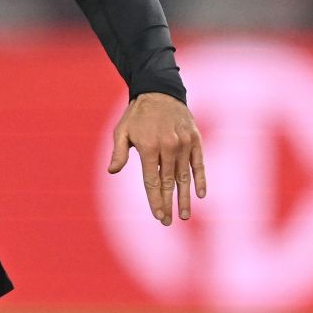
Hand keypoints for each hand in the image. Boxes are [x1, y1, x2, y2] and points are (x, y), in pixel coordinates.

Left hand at [109, 92, 206, 224]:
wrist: (160, 91)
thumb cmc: (137, 115)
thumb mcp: (121, 131)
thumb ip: (118, 152)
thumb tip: (112, 171)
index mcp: (149, 147)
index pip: (152, 181)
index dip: (155, 201)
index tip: (158, 216)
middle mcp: (168, 146)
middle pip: (168, 182)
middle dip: (168, 204)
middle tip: (169, 221)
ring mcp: (184, 143)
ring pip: (184, 176)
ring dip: (185, 197)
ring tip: (185, 215)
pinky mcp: (195, 139)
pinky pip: (199, 163)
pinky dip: (200, 179)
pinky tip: (200, 194)